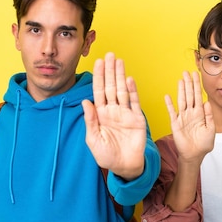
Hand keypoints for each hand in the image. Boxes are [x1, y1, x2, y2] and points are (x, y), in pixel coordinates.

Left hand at [82, 52, 145, 180]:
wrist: (125, 167)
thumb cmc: (107, 156)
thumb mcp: (93, 139)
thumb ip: (90, 120)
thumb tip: (85, 102)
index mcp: (100, 114)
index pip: (98, 91)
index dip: (98, 77)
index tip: (97, 62)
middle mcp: (113, 111)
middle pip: (110, 86)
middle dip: (109, 70)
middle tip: (109, 54)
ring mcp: (125, 113)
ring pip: (122, 90)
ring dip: (120, 75)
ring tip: (119, 60)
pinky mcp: (137, 118)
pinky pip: (134, 102)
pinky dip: (132, 91)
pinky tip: (129, 79)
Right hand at [165, 71, 214, 162]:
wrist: (194, 155)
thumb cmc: (204, 144)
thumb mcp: (211, 129)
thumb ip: (209, 116)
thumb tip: (207, 103)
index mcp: (200, 114)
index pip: (198, 96)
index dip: (197, 85)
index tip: (196, 75)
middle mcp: (191, 113)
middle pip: (189, 95)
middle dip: (188, 83)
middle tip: (187, 72)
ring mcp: (182, 117)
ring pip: (182, 100)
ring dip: (181, 90)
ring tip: (181, 79)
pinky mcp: (175, 124)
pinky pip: (172, 112)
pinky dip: (169, 104)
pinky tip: (167, 96)